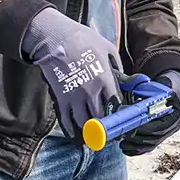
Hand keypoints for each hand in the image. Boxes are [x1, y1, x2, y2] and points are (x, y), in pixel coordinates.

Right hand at [23, 8, 122, 138]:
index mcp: (105, 78)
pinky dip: (71, 129)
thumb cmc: (83, 40)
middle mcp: (92, 91)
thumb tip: (123, 74)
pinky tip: (75, 136)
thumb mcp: (107, 47)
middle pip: (100, 116)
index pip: (115, 103)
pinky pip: (66, 119)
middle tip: (107, 134)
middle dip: (104, 127)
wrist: (56, 40)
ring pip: (84, 121)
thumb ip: (116, 63)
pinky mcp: (61, 97)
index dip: (118, 114)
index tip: (120, 120)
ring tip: (93, 139)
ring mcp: (75, 96)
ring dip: (89, 132)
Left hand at [120, 70, 179, 155]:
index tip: (130, 129)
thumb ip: (151, 88)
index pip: (160, 128)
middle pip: (155, 139)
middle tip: (122, 136)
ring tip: (121, 144)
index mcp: (177, 114)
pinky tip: (125, 149)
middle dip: (137, 139)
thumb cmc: (165, 85)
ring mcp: (168, 132)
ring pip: (151, 145)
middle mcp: (175, 126)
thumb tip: (136, 91)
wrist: (172, 88)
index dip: (144, 130)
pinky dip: (137, 150)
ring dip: (135, 146)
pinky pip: (149, 147)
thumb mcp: (161, 83)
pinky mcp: (160, 136)